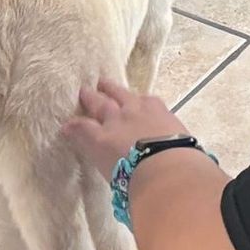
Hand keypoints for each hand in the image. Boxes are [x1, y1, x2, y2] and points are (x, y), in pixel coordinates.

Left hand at [63, 79, 189, 170]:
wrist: (166, 167)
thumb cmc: (181, 157)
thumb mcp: (182, 143)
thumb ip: (175, 144)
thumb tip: (183, 157)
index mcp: (157, 110)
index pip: (145, 102)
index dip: (136, 101)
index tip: (132, 101)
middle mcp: (133, 109)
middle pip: (118, 95)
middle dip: (109, 88)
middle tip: (101, 82)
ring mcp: (114, 121)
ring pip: (99, 105)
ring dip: (91, 98)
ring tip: (84, 93)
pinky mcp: (98, 138)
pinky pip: (82, 128)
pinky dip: (73, 127)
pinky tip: (66, 127)